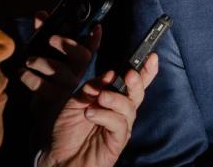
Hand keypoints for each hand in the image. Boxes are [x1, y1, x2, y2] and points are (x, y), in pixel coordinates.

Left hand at [20, 11, 100, 104]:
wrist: (55, 130)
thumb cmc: (54, 93)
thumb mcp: (54, 67)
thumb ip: (47, 39)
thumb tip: (40, 13)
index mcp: (83, 69)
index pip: (91, 51)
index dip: (94, 39)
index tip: (96, 27)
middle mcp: (81, 78)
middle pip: (81, 56)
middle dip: (66, 44)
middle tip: (51, 38)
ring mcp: (70, 90)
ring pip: (58, 69)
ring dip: (41, 61)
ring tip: (29, 61)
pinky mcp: (55, 101)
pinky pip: (41, 85)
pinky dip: (28, 77)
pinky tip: (22, 74)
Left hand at [37, 53, 158, 166]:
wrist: (60, 158)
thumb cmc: (68, 130)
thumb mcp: (76, 102)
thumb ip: (92, 88)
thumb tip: (110, 74)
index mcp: (114, 100)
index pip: (133, 83)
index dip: (145, 71)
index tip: (152, 56)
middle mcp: (121, 112)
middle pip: (138, 94)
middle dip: (137, 81)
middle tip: (129, 74)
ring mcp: (121, 127)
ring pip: (129, 108)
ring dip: (115, 99)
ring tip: (100, 98)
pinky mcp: (117, 141)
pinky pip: (119, 125)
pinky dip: (106, 116)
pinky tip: (91, 114)